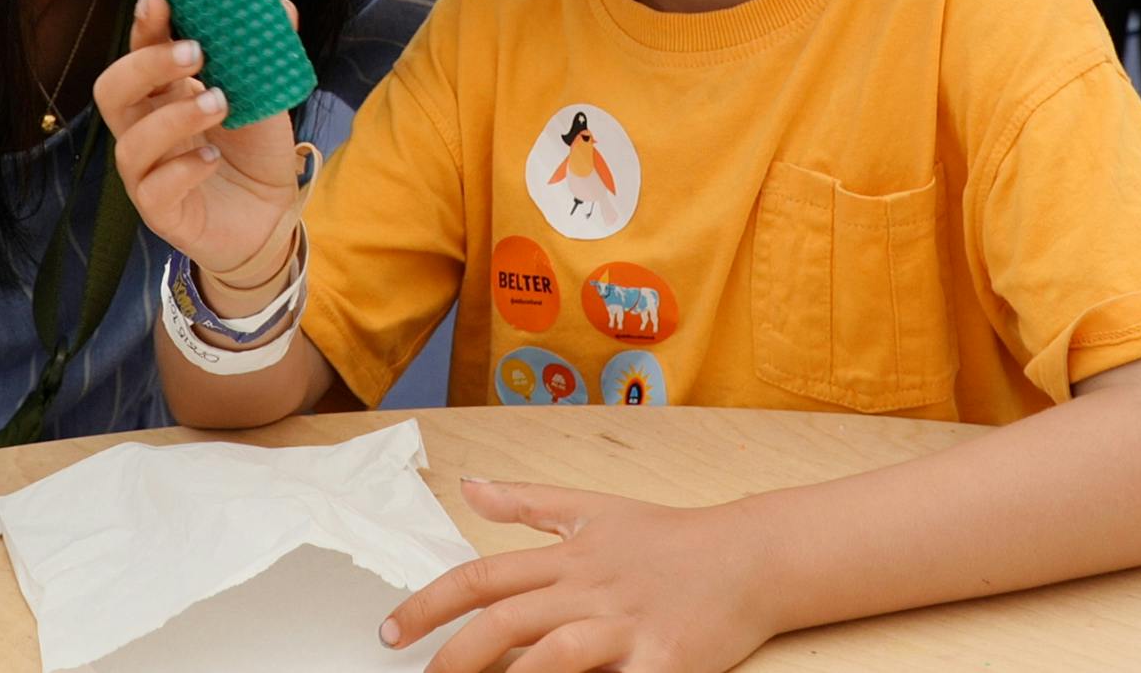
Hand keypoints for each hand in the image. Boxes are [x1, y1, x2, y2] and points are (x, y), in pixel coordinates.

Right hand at [94, 0, 304, 285]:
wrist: (271, 217)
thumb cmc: (255, 151)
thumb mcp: (266, 98)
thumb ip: (266, 55)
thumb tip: (282, 5)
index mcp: (165, 94)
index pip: (139, 53)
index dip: (145, 26)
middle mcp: (146, 129)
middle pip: (111, 91)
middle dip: (146, 65)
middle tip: (196, 52)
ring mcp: (148, 173)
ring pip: (129, 142)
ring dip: (173, 117)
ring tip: (220, 103)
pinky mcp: (161, 212)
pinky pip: (152, 190)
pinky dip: (182, 169)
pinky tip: (212, 158)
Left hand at [383, 481, 778, 672]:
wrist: (750, 557)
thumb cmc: (670, 537)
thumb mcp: (594, 509)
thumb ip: (527, 503)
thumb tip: (468, 486)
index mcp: (567, 557)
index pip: (481, 577)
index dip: (428, 605)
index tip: (389, 633)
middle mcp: (589, 590)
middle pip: (506, 621)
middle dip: (453, 657)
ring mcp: (627, 627)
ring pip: (554, 655)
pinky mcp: (665, 663)